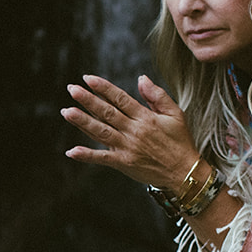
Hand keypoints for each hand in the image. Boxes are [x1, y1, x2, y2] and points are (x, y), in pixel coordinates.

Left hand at [62, 74, 199, 191]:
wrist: (185, 172)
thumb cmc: (180, 142)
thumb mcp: (176, 114)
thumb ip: (157, 95)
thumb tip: (141, 78)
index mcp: (145, 117)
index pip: (120, 98)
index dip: (103, 88)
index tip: (88, 79)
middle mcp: (134, 131)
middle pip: (107, 113)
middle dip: (88, 100)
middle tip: (72, 89)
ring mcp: (127, 147)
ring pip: (101, 131)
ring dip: (82, 122)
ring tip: (67, 112)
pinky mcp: (124, 163)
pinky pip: (102, 159)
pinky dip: (87, 155)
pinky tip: (71, 151)